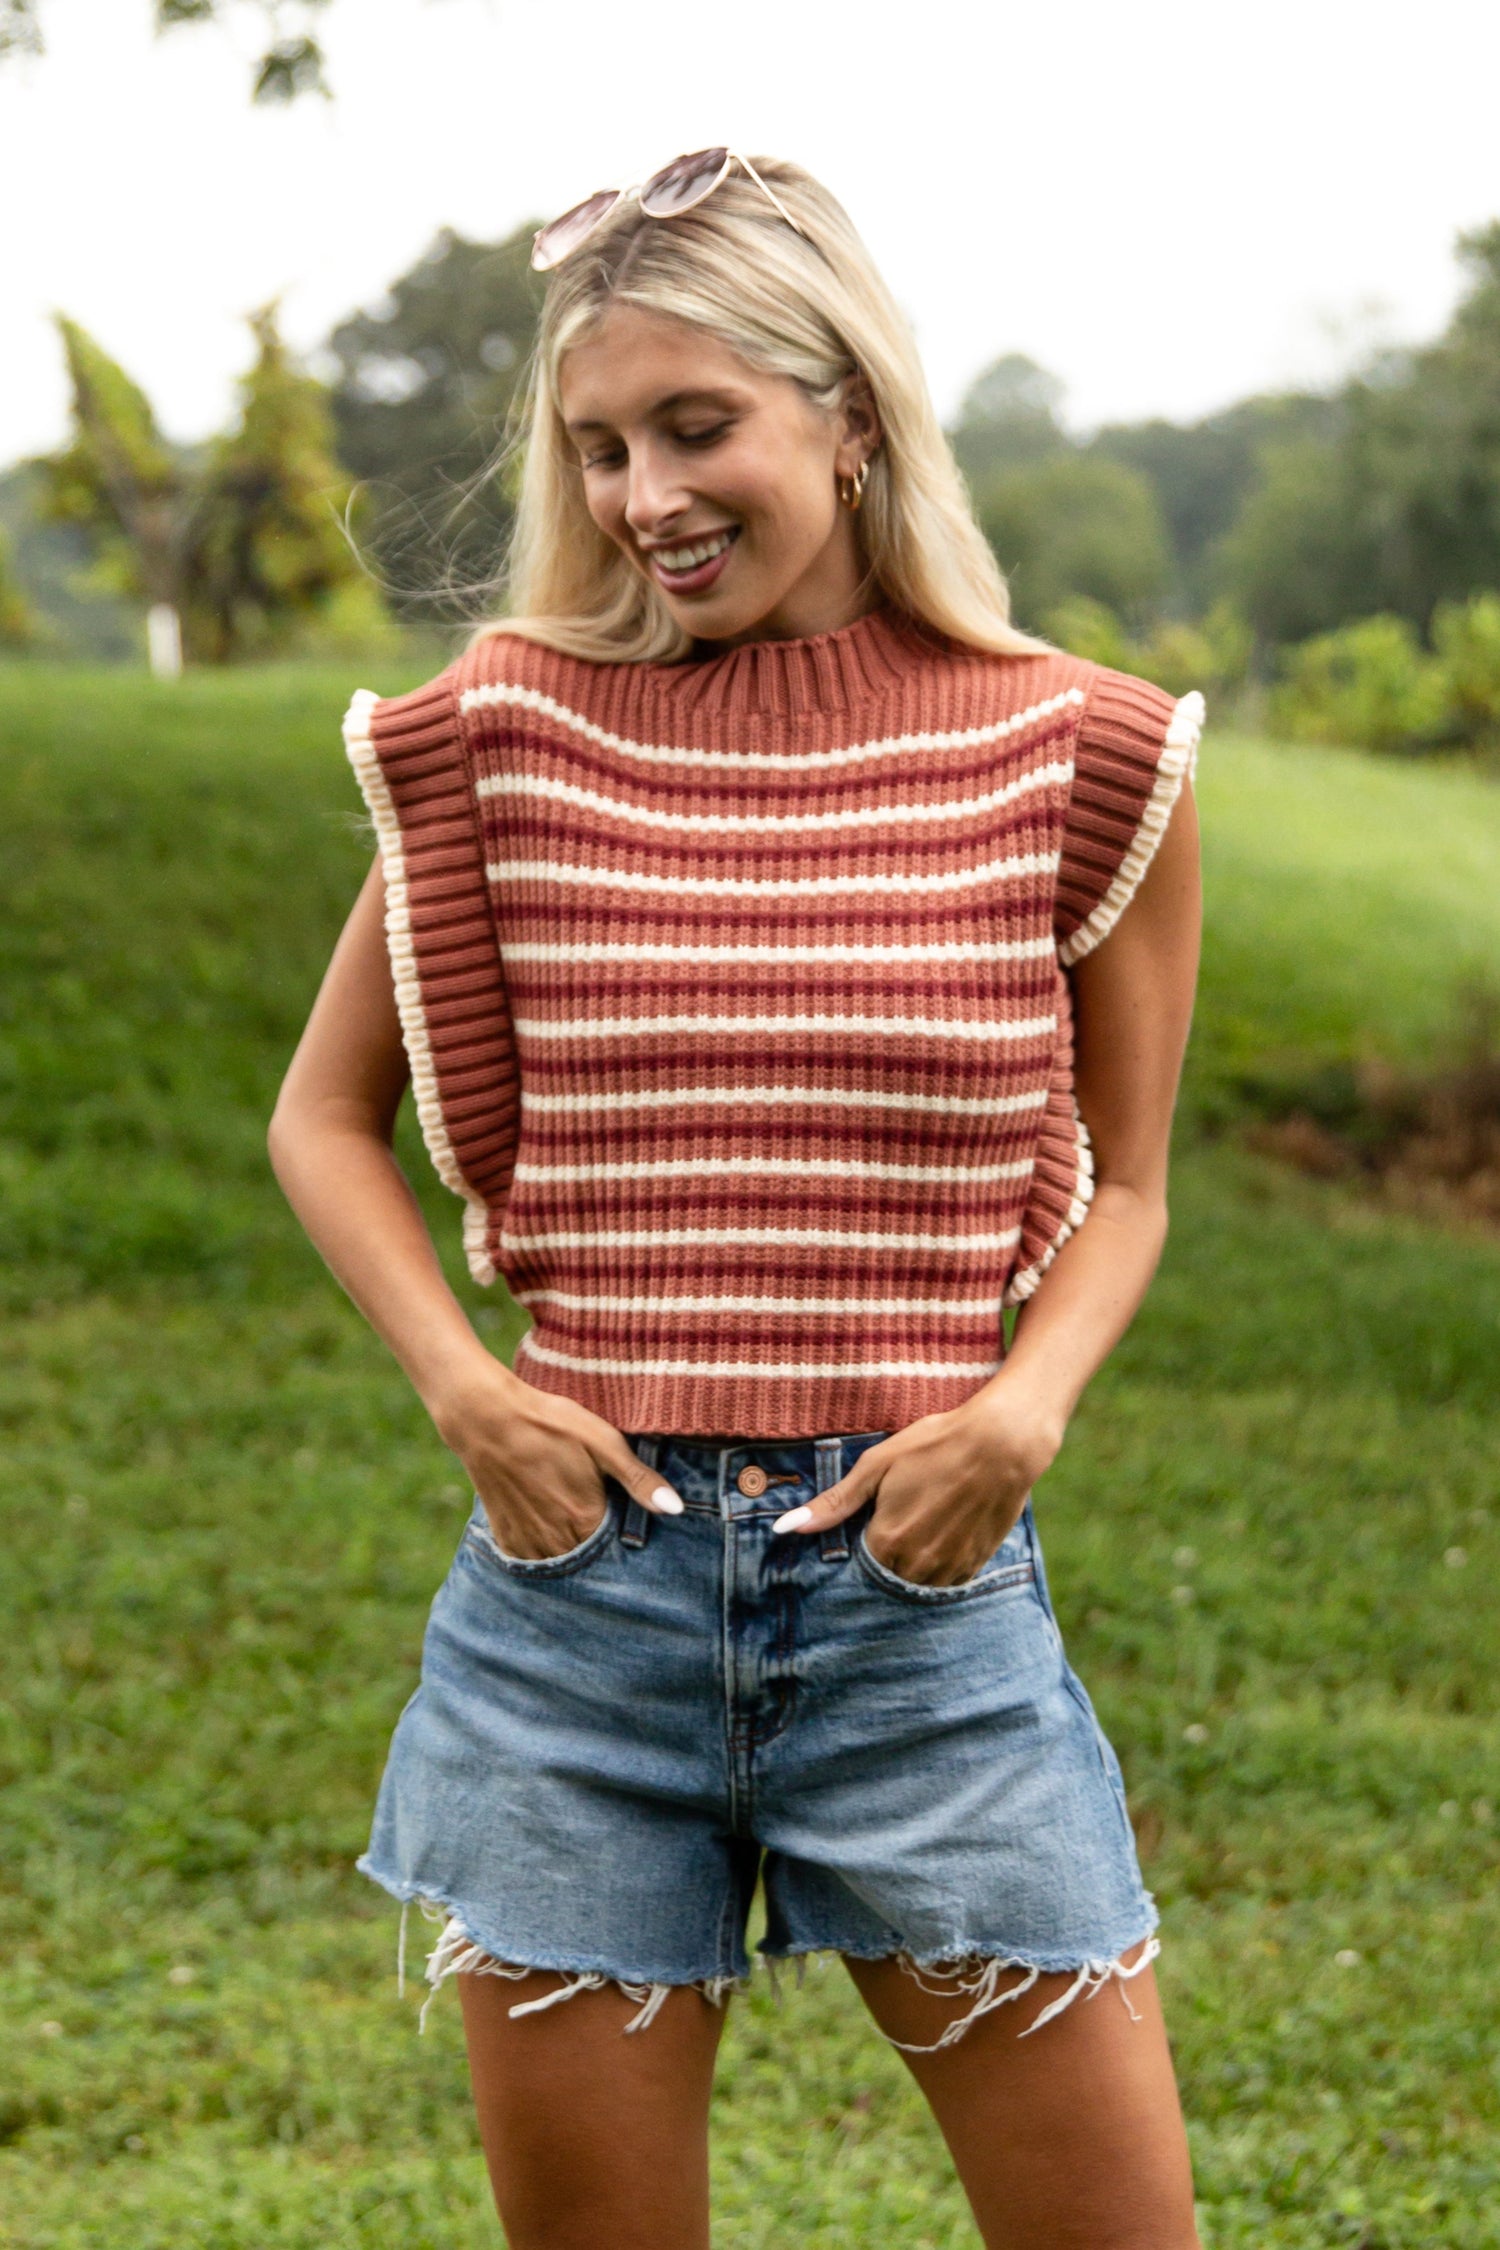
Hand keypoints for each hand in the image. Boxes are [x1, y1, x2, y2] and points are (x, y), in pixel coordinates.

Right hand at [429, 1362, 682, 1561]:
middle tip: (599, 1522)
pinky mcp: (506, 1536)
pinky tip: (549, 1529)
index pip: (618, 1551)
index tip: (627, 1524)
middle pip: (589, 1561)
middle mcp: (557, 1540)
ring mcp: (527, 1541)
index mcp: (586, 1520)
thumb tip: (677, 1509)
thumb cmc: (550, 1424)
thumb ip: (639, 1480)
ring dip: (571, 1553)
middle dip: (600, 1551)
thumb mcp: (603, 1442)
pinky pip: (530, 1561)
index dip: (626, 1539)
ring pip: (560, 1564)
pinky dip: (543, 1552)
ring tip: (574, 1525)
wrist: (487, 1418)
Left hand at [773, 1386, 1064, 1586]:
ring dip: (910, 1567)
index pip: (855, 1567)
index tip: (864, 1528)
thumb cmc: (934, 1446)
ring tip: (920, 1526)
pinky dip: (938, 1567)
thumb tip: (785, 1529)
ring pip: (916, 1584)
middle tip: (895, 1522)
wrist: (1001, 1443)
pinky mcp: (975, 1565)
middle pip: (886, 1577)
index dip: (857, 1547)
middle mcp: (916, 1565)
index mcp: (885, 1542)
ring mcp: (949, 1569)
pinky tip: (942, 1533)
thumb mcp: (877, 1466)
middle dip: (882, 1560)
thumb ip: (833, 1503)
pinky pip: (946, 1582)